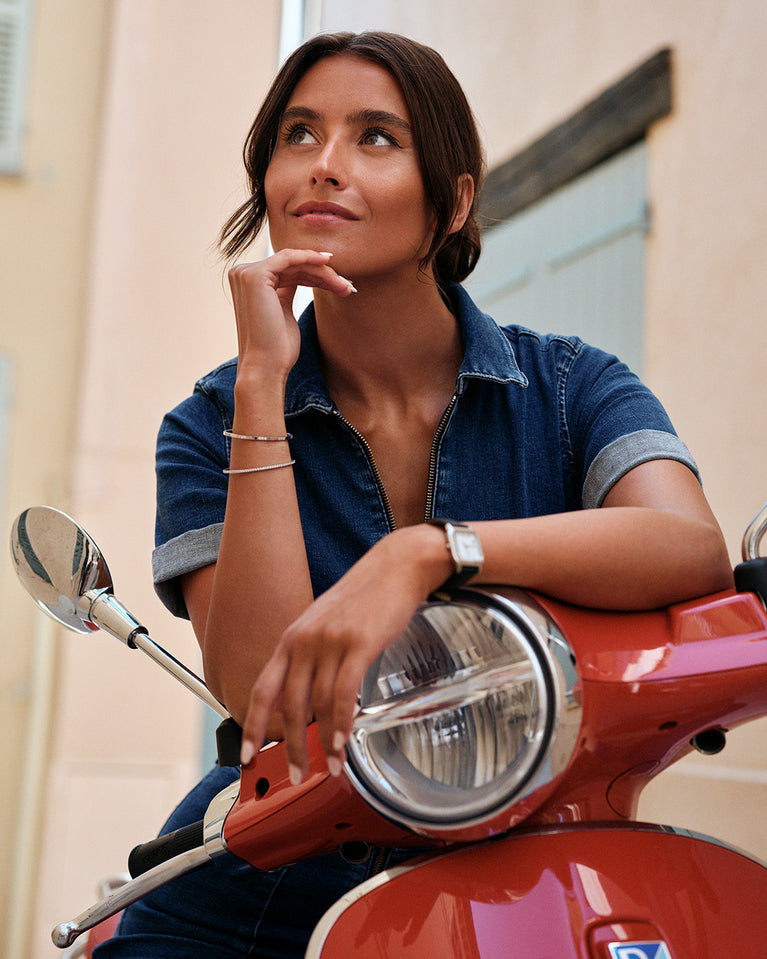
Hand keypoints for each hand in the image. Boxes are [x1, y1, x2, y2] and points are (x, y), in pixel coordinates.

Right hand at [228, 249, 355, 378]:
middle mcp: (242, 274)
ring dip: (322, 271)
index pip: (286, 271)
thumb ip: (285, 291)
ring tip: (344, 285)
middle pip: (291, 265)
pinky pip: (288, 258)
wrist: (267, 366)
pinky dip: (309, 258)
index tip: (339, 282)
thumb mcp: (283, 312)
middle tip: (346, 285)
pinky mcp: (254, 276)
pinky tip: (327, 264)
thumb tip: (299, 277)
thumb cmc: (278, 348)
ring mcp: (246, 274)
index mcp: (248, 283)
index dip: (314, 274)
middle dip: (322, 274)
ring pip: (293, 262)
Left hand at [239, 525, 451, 781]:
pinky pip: (343, 693)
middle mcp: (303, 641)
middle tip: (296, 776)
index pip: (261, 690)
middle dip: (291, 748)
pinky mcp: (357, 643)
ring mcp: (329, 642)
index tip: (246, 756)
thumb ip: (311, 658)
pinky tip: (342, 743)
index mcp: (291, 639)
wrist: (395, 567)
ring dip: (323, 743)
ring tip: (330, 767)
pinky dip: (341, 724)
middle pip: (288, 706)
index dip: (252, 727)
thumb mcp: (324, 625)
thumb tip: (307, 700)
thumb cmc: (364, 599)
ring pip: (317, 705)